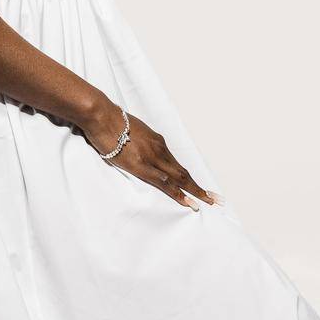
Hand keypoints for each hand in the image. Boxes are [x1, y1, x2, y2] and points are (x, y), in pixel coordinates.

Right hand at [80, 99, 222, 211]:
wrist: (102, 115)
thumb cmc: (112, 121)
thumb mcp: (132, 131)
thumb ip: (140, 143)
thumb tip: (140, 149)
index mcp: (157, 142)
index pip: (178, 165)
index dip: (190, 178)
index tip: (202, 188)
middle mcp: (159, 149)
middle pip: (184, 173)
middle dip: (200, 188)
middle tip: (217, 201)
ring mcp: (152, 158)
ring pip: (179, 178)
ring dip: (194, 192)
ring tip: (207, 204)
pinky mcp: (141, 165)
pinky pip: (163, 182)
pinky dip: (177, 193)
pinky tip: (187, 201)